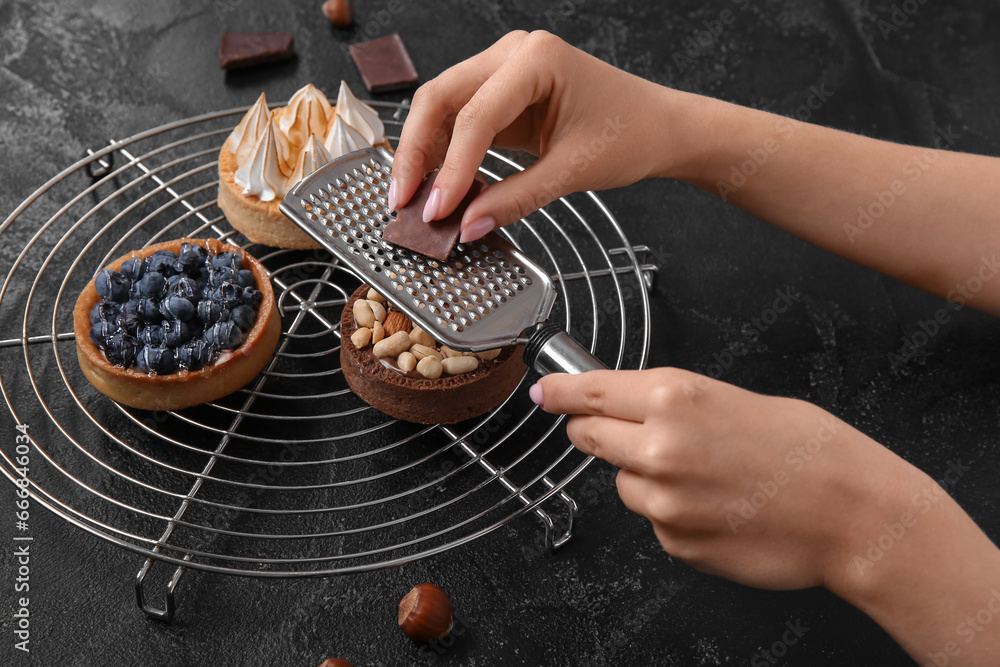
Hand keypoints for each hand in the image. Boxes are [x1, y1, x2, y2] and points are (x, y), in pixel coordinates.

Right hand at [391, 30, 684, 242]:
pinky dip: (446, 153)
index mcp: (537, 58)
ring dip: (424, 153)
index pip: (476, 116)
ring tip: (412, 199)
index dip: (450, 168)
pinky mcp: (503, 93)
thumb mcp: (573, 172)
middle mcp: (513, 54)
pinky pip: (461, 120)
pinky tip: (439, 185)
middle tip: (401, 201)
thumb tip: (468, 225)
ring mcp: (504, 69)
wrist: (658, 127)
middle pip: (441, 99)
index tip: (436, 211)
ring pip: (443, 107)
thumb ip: (516, 199)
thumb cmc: (629, 134)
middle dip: (416, 152)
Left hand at [532, 368, 920, 590]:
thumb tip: (632, 406)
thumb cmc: (811, 451)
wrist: (853, 515)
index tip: (544, 392)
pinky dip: (673, 512)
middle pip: (589, 436)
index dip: (561, 391)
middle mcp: (659, 446)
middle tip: (626, 431)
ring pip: (622, 482)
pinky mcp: (673, 541)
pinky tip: (717, 506)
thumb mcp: (737, 399)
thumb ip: (674, 403)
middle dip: (598, 431)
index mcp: (675, 396)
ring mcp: (662, 499)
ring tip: (705, 476)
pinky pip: (653, 519)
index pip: (591, 391)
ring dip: (644, 477)